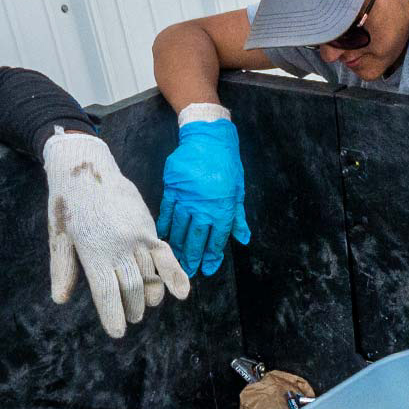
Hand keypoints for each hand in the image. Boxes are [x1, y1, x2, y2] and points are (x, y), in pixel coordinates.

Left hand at [45, 130, 189, 336]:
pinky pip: (166, 255)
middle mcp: (117, 246)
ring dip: (150, 295)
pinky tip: (182, 293)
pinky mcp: (149, 226)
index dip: (113, 316)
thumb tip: (60, 299)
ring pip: (149, 275)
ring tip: (146, 305)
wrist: (85, 165)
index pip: (106, 294)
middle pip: (131, 289)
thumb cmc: (67, 203)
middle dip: (132, 309)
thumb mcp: (58, 237)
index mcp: (92, 251)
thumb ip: (62, 269)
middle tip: (132, 318)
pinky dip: (175, 275)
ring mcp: (137, 236)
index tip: (117, 332)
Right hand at [158, 106, 249, 275]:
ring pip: (180, 228)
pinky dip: (166, 226)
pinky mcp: (172, 189)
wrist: (207, 138)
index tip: (207, 268)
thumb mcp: (238, 190)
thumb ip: (238, 217)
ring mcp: (186, 199)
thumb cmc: (226, 163)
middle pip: (196, 238)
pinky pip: (168, 212)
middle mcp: (203, 207)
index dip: (211, 256)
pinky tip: (164, 236)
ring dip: (178, 245)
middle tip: (188, 271)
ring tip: (176, 258)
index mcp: (222, 209)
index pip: (216, 239)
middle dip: (192, 257)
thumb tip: (243, 238)